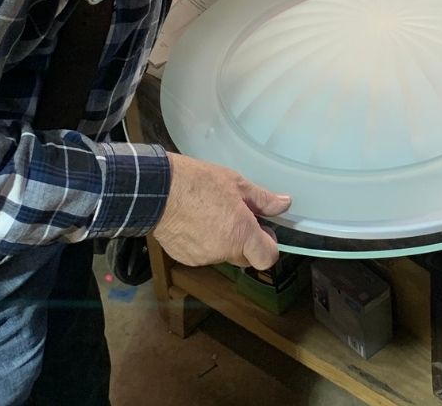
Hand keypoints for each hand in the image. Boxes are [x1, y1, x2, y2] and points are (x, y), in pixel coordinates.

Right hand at [153, 153, 290, 268]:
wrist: (157, 190)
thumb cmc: (197, 182)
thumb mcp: (236, 183)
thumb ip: (262, 199)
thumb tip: (284, 204)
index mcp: (241, 234)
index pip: (267, 258)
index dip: (269, 246)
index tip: (263, 230)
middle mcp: (224, 251)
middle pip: (246, 258)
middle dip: (246, 242)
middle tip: (237, 217)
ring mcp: (204, 258)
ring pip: (223, 254)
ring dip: (223, 241)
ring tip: (210, 214)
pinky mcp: (186, 258)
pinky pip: (203, 254)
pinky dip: (203, 243)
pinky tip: (194, 222)